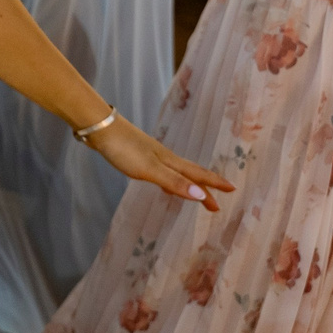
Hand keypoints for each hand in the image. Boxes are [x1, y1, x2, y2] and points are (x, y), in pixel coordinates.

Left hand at [85, 115, 234, 211]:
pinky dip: (169, 180)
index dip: (214, 184)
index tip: (232, 190)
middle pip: (190, 174)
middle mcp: (164, 157)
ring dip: (188, 185)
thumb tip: (201, 195)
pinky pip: (162, 171)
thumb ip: (174, 182)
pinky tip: (163, 183)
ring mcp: (151, 155)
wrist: (100, 127)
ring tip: (196, 196)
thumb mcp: (150, 169)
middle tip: (216, 205)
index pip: (198, 174)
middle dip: (205, 189)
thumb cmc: (124, 149)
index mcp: (170, 161)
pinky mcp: (138, 154)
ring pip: (176, 172)